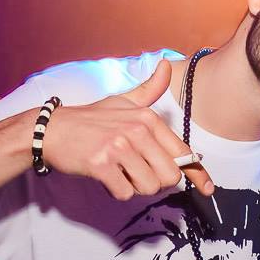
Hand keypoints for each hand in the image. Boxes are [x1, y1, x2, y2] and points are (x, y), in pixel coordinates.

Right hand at [41, 59, 214, 199]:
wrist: (52, 129)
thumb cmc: (90, 120)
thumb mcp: (123, 101)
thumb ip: (149, 89)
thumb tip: (167, 66)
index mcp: (147, 118)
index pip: (182, 152)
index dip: (197, 173)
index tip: (208, 188)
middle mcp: (136, 130)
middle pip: (169, 175)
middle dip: (156, 181)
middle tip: (137, 172)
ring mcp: (118, 146)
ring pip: (148, 186)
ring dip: (135, 187)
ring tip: (120, 171)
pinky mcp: (101, 164)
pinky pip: (124, 192)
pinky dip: (116, 191)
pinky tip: (107, 176)